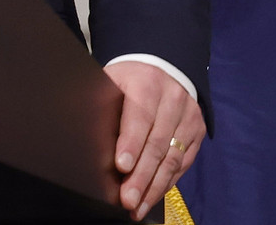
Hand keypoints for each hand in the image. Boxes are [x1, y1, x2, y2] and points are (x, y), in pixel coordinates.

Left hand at [107, 61, 203, 218]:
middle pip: (157, 144)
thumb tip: (78, 129)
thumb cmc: (127, 81)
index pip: (139, 116)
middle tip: (127, 199)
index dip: (131, 143)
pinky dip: (167, 182)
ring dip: (154, 187)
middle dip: (141, 176)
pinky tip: (152, 196)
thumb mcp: (111, 81)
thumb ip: (98, 102)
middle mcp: (172, 99)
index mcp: (146, 83)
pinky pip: (183, 163)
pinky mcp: (197, 131)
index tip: (121, 166)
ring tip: (137, 207)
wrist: (163, 68)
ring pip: (172, 158)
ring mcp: (188, 116)